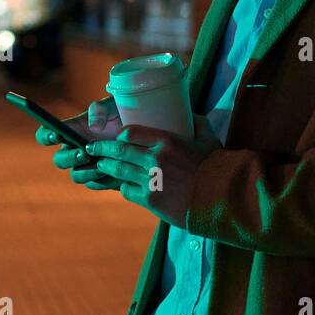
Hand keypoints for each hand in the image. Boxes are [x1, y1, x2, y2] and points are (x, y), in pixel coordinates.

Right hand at [34, 96, 122, 190]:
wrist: (143, 132)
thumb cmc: (123, 114)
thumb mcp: (113, 106)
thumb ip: (100, 110)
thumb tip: (93, 126)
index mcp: (71, 131)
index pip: (46, 135)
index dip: (46, 136)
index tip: (56, 135)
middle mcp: (74, 150)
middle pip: (60, 160)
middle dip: (70, 158)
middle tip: (85, 153)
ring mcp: (87, 165)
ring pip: (76, 176)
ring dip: (87, 172)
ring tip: (103, 165)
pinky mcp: (101, 177)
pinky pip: (95, 184)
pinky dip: (102, 180)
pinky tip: (116, 173)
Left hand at [86, 115, 221, 227]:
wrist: (223, 198)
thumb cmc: (217, 167)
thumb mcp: (208, 138)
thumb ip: (197, 123)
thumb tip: (191, 113)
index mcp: (167, 141)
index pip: (131, 132)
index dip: (120, 135)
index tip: (116, 137)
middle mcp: (155, 159)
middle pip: (118, 151)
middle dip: (101, 149)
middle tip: (92, 148)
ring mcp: (150, 180)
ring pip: (118, 171)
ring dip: (107, 167)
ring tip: (101, 165)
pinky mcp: (150, 201)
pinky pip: (127, 191)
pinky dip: (124, 187)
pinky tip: (125, 186)